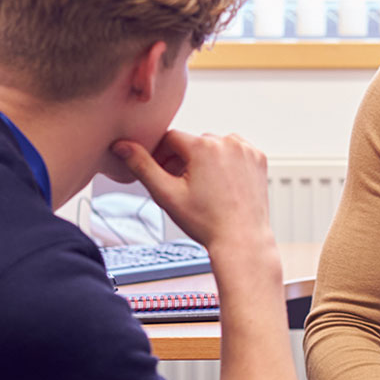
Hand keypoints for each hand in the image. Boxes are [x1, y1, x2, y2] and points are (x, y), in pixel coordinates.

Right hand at [111, 130, 273, 256]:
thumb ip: (142, 166)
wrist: (241, 240)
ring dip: (205, 159)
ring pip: (214, 146)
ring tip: (202, 187)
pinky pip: (235, 151)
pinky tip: (221, 184)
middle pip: (193, 143)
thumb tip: (121, 145)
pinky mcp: (258, 158)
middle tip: (179, 186)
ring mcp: (246, 150)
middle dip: (183, 160)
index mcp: (204, 146)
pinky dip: (226, 162)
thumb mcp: (166, 194)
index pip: (170, 139)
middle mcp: (227, 142)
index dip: (161, 156)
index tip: (161, 174)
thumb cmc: (206, 223)